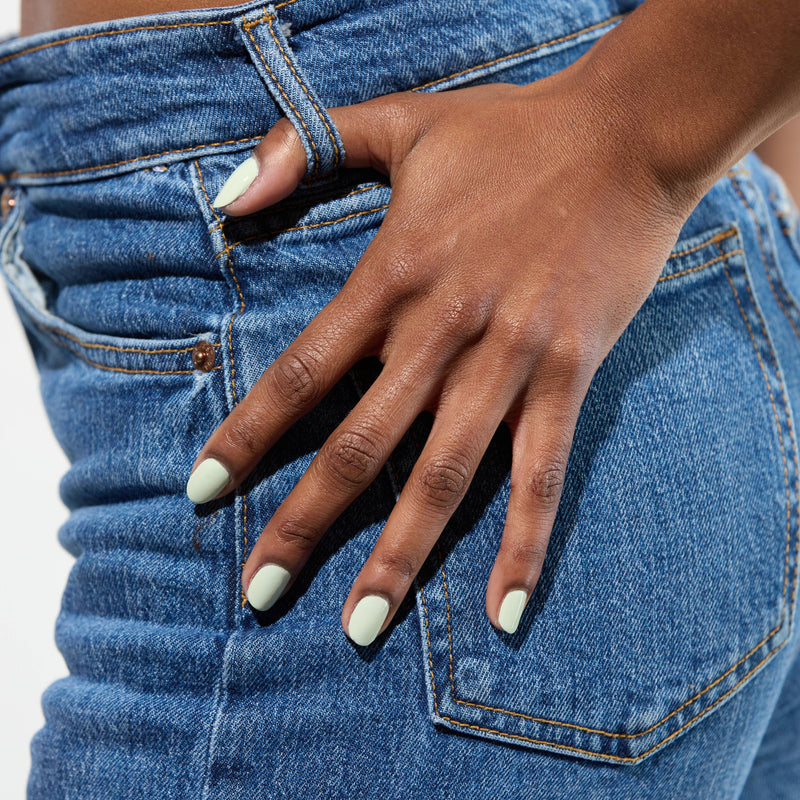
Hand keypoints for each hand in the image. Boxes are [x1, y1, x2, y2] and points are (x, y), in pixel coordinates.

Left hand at [186, 61, 690, 644]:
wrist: (626, 136)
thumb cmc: (509, 131)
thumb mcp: (399, 119)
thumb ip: (305, 145)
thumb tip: (226, 199)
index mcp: (393, 276)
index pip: (301, 372)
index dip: (246, 435)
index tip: (202, 492)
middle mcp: (443, 332)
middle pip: (359, 447)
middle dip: (302, 524)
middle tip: (255, 591)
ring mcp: (511, 361)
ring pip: (443, 477)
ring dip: (399, 556)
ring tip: (360, 627)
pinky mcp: (570, 376)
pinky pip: (542, 474)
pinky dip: (524, 544)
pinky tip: (503, 611)